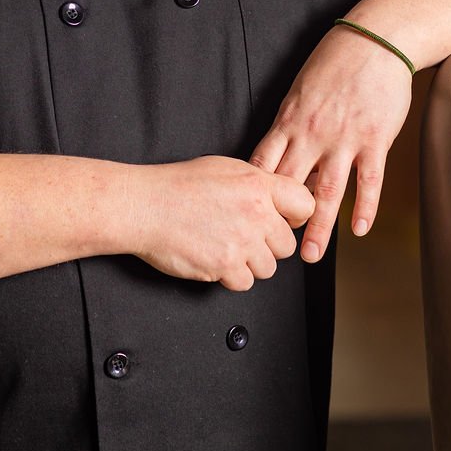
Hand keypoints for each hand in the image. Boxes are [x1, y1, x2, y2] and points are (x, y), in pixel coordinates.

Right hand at [126, 155, 314, 290]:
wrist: (145, 206)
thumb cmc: (178, 185)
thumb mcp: (225, 168)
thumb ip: (258, 183)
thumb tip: (278, 199)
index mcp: (258, 185)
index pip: (305, 205)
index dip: (294, 216)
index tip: (283, 220)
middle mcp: (256, 214)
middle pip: (287, 244)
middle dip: (268, 243)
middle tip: (244, 234)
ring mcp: (242, 242)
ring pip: (268, 268)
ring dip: (250, 262)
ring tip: (225, 244)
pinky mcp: (225, 267)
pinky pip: (245, 283)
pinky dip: (230, 276)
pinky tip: (215, 257)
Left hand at [248, 24, 413, 263]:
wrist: (373, 41)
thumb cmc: (335, 62)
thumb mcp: (300, 90)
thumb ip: (291, 123)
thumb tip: (279, 151)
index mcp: (290, 120)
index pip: (264, 164)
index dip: (254, 193)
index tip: (247, 216)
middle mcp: (312, 134)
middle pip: (289, 186)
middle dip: (278, 220)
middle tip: (270, 249)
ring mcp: (343, 139)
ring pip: (327, 192)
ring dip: (318, 227)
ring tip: (311, 255)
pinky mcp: (374, 140)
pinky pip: (368, 181)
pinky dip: (364, 208)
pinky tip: (359, 229)